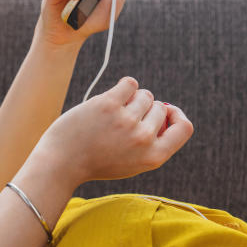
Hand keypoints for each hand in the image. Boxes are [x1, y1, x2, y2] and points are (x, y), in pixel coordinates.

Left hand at [32, 76, 193, 184]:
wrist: (61, 163)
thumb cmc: (96, 161)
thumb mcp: (132, 162)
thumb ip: (153, 141)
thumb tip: (166, 109)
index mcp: (154, 157)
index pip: (185, 127)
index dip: (176, 116)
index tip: (164, 114)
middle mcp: (144, 139)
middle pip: (160, 107)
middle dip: (145, 109)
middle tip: (121, 122)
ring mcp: (127, 121)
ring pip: (144, 95)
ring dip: (131, 99)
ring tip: (112, 114)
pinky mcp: (109, 104)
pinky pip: (130, 83)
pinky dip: (122, 88)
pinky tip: (109, 100)